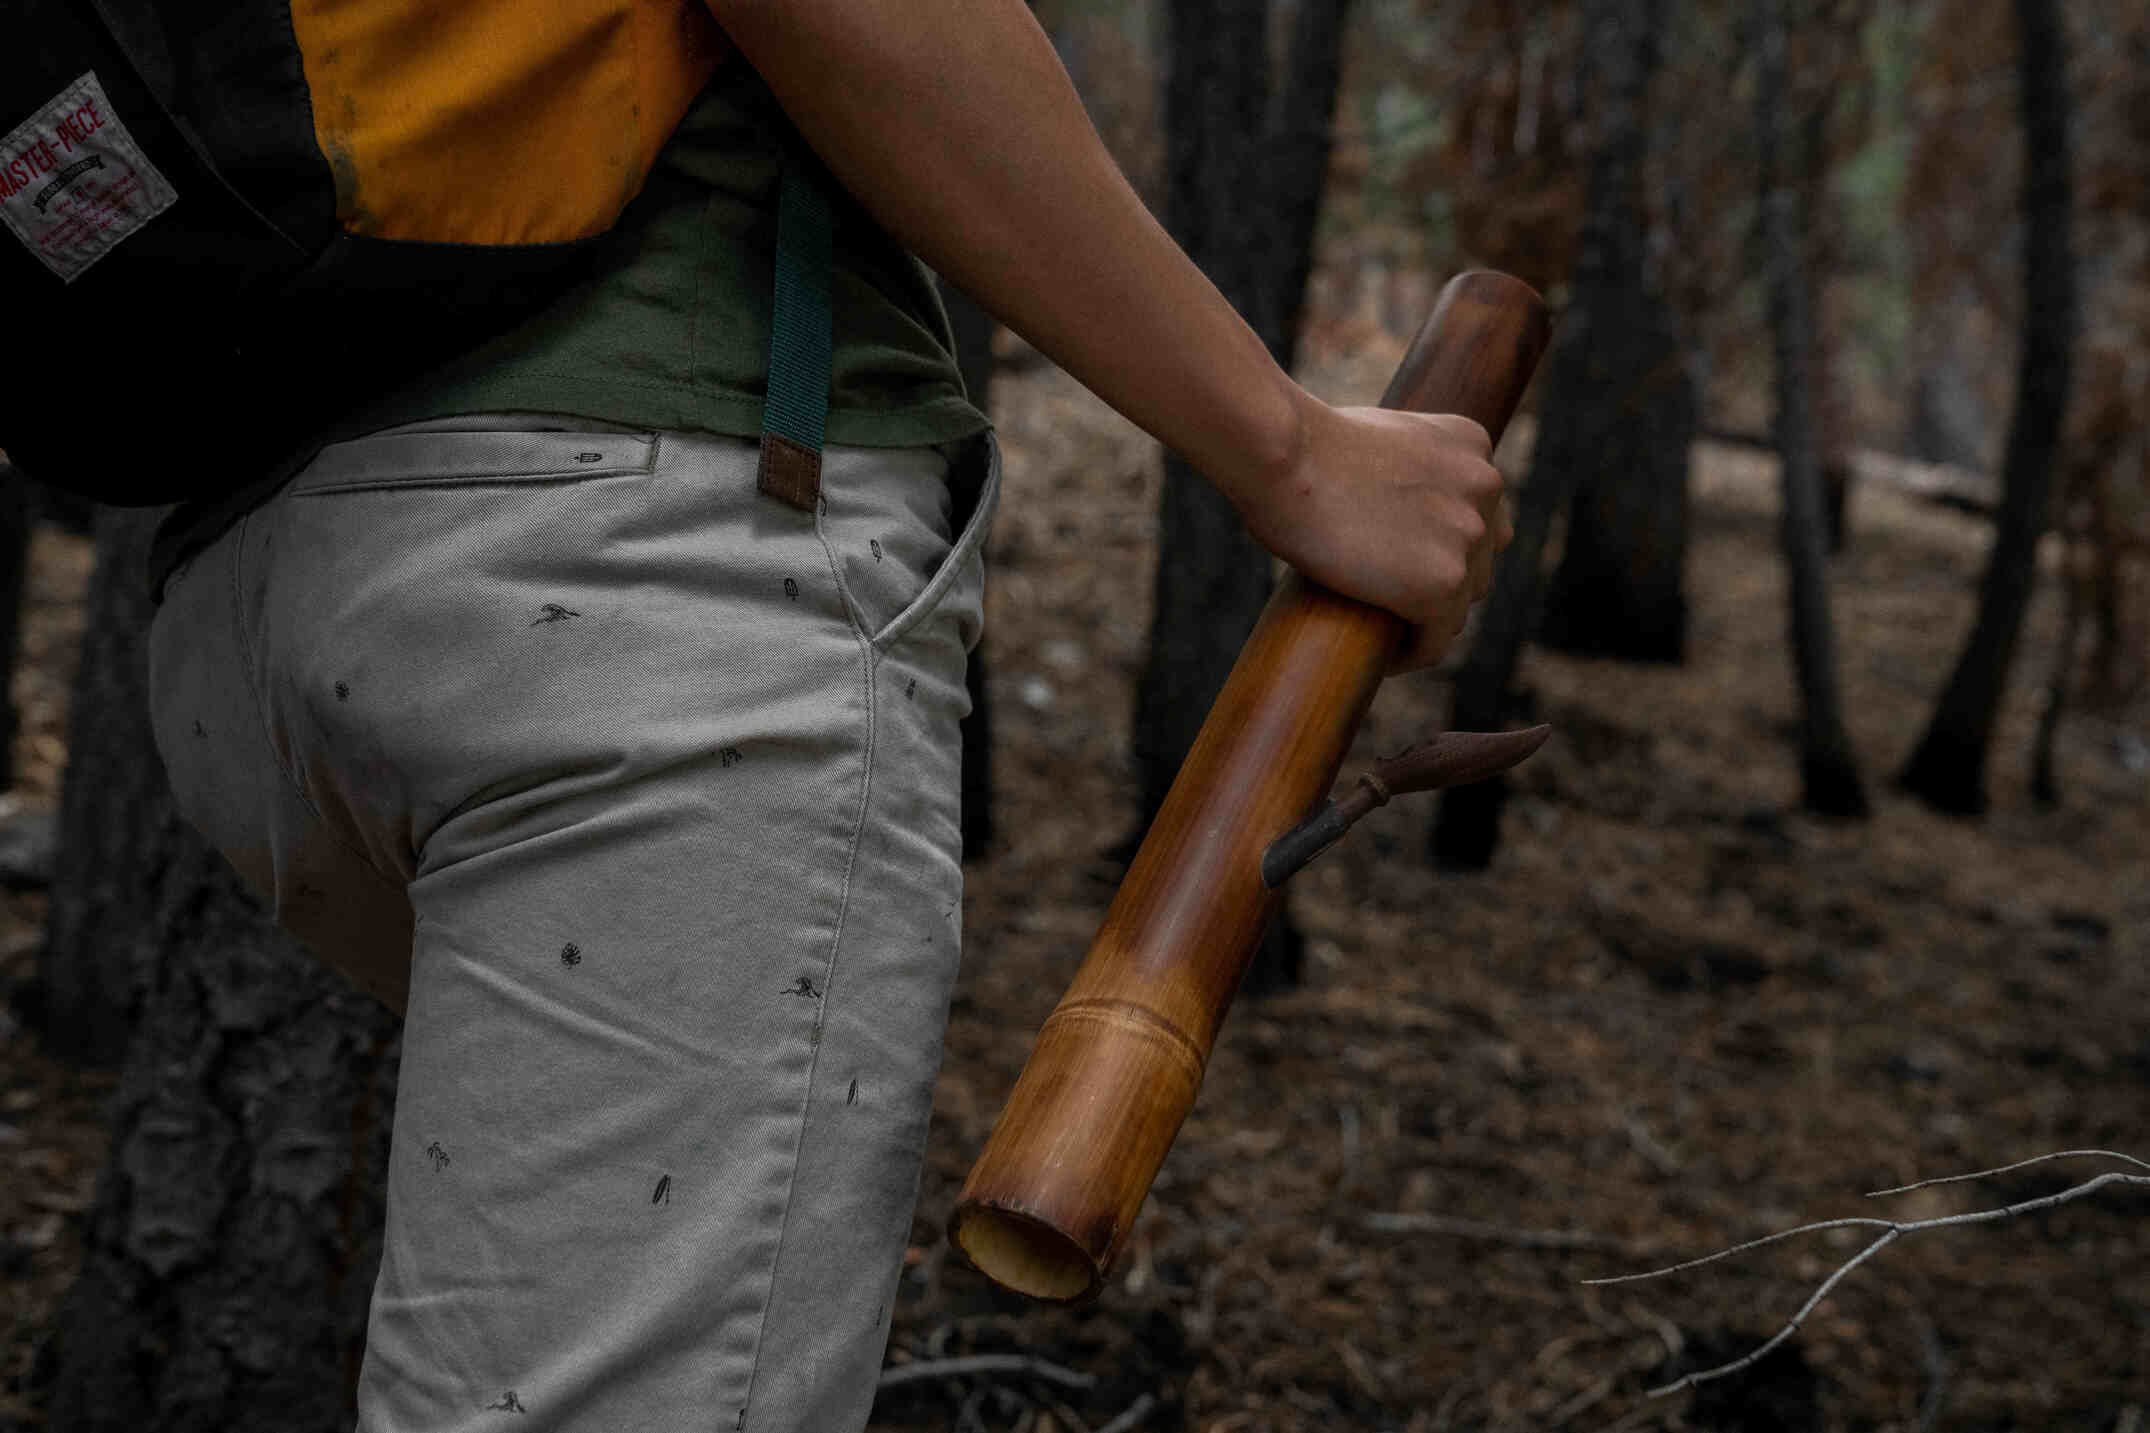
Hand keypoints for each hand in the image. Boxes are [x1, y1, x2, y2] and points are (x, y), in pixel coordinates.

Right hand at [1226, 395, 1511, 672]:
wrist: (1286, 456)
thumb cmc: (1302, 446)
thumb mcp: (1378, 436)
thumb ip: (1408, 468)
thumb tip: (1395, 513)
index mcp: (1471, 446)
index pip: (1482, 516)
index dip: (1447, 548)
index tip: (1407, 568)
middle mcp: (1484, 487)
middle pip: (1478, 563)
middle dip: (1439, 585)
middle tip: (1391, 605)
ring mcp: (1468, 537)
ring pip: (1458, 607)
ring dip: (1425, 622)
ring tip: (1386, 633)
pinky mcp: (1442, 585)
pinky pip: (1432, 643)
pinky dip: (1408, 655)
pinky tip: (1381, 659)